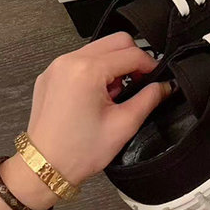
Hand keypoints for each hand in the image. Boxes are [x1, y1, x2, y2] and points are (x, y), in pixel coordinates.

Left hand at [0, 32, 170, 209]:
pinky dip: (95, 69)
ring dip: (113, 63)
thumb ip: (149, 99)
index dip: (150, 64)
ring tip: (115, 93)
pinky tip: (97, 94)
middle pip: (115, 41)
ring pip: (97, 48)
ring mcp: (57, 66)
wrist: (43, 167)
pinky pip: (80, 59)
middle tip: (138, 81)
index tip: (157, 78)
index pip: (131, 53)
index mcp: (88, 70)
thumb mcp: (123, 125)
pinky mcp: (50, 74)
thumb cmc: (79, 151)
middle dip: (132, 58)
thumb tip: (165, 85)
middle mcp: (70, 61)